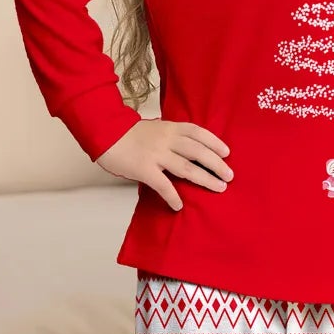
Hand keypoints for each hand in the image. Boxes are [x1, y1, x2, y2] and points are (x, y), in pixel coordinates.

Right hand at [98, 119, 231, 211]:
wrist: (104, 134)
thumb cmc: (129, 134)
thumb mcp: (155, 128)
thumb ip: (171, 136)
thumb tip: (190, 149)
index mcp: (170, 127)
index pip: (198, 132)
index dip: (214, 142)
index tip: (227, 152)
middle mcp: (166, 139)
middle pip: (198, 151)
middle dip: (216, 164)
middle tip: (229, 175)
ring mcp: (156, 154)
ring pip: (187, 168)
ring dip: (205, 179)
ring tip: (219, 187)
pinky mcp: (144, 169)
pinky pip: (163, 185)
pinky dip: (173, 197)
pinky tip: (179, 206)